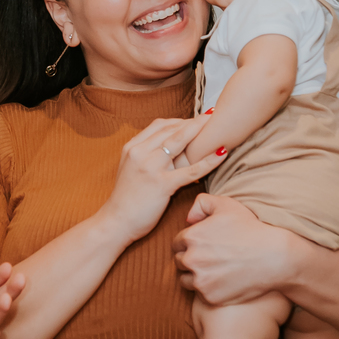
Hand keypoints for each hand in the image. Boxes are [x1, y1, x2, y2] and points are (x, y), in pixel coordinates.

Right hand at [98, 117, 227, 245]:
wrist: (115, 222)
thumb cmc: (126, 199)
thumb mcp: (129, 169)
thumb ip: (144, 155)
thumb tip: (164, 148)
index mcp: (132, 147)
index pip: (159, 125)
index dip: (179, 120)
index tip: (194, 120)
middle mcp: (140, 152)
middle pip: (171, 129)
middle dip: (193, 121)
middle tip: (212, 116)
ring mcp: (150, 167)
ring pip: (180, 142)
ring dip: (201, 130)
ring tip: (218, 123)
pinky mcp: (162, 184)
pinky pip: (191, 170)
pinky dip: (208, 160)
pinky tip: (222, 152)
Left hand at [173, 192, 297, 303]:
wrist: (274, 257)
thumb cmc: (251, 229)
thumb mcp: (227, 205)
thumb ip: (202, 203)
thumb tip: (188, 219)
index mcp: (191, 237)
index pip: (177, 243)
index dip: (189, 244)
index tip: (203, 246)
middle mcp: (191, 259)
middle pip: (179, 262)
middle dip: (190, 259)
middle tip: (210, 259)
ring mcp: (200, 280)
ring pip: (185, 280)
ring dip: (195, 276)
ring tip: (213, 271)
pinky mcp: (209, 297)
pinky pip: (200, 295)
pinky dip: (208, 290)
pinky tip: (223, 282)